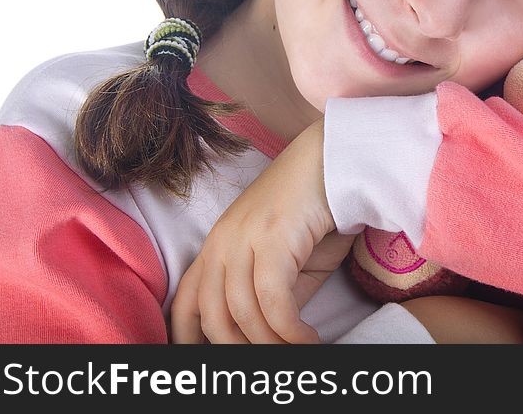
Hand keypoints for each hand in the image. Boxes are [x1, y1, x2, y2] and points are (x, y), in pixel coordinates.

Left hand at [170, 117, 355, 343]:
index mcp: (217, 245)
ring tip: (298, 351)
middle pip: (211, 316)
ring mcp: (243, 238)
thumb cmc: (315, 209)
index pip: (185, 302)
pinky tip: (308, 338)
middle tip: (269, 363)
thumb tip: (268, 335)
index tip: (213, 364)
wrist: (337, 160)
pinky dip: (290, 330)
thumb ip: (271, 293)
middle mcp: (221, 241)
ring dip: (271, 344)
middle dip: (238, 350)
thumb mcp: (288, 259)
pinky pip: (273, 301)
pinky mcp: (272, 238)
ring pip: (242, 313)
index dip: (188, 340)